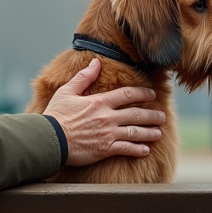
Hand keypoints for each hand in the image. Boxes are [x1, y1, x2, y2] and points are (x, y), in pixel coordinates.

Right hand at [42, 58, 164, 166]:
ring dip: (149, 132)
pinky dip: (137, 149)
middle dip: (152, 115)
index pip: (127, 94)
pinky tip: (145, 150)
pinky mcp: (105, 149)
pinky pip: (126, 149)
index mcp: (100, 102)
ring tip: (158, 133)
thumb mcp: (66, 92)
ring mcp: (108, 134)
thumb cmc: (56, 115)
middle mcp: (107, 117)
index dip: (142, 93)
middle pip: (136, 114)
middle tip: (162, 116)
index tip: (152, 94)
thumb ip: (83, 77)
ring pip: (135, 132)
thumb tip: (95, 62)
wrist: (49, 139)